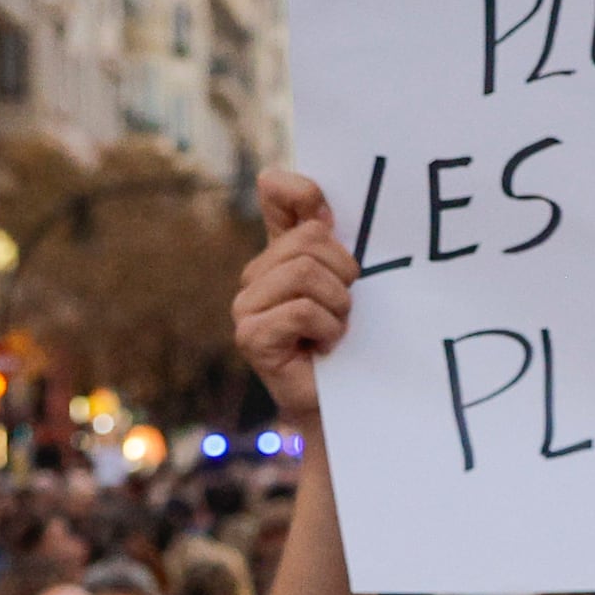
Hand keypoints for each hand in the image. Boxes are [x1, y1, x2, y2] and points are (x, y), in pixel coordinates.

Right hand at [236, 169, 355, 425]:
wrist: (343, 402)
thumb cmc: (349, 339)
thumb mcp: (346, 279)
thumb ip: (326, 234)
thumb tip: (295, 191)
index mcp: (277, 251)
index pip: (279, 193)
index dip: (306, 195)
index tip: (330, 220)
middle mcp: (255, 274)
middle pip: (307, 241)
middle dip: (343, 275)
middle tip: (345, 307)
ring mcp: (245, 306)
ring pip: (305, 274)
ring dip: (338, 306)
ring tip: (336, 329)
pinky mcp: (250, 336)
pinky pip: (301, 311)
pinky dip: (328, 330)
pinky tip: (326, 348)